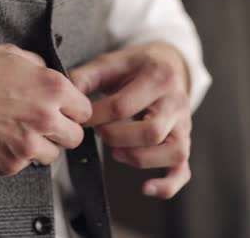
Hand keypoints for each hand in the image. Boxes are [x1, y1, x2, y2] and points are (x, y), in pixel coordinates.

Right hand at [0, 44, 90, 175]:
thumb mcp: (12, 55)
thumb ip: (41, 68)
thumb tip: (50, 77)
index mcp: (52, 89)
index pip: (85, 110)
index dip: (73, 110)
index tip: (65, 112)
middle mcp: (45, 118)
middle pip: (75, 137)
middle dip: (62, 131)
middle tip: (44, 125)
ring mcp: (28, 144)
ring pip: (53, 155)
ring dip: (41, 146)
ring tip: (19, 132)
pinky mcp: (9, 164)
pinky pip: (25, 165)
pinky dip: (16, 156)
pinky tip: (1, 139)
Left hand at [70, 41, 191, 198]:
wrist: (169, 63)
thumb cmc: (136, 66)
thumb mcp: (111, 62)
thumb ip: (86, 76)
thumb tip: (66, 95)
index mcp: (158, 77)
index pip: (123, 106)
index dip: (96, 117)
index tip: (81, 118)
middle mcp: (176, 102)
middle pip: (151, 132)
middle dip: (116, 138)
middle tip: (99, 133)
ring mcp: (183, 125)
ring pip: (171, 152)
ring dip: (138, 158)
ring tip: (116, 152)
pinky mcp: (184, 142)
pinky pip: (183, 170)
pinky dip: (167, 185)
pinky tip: (146, 188)